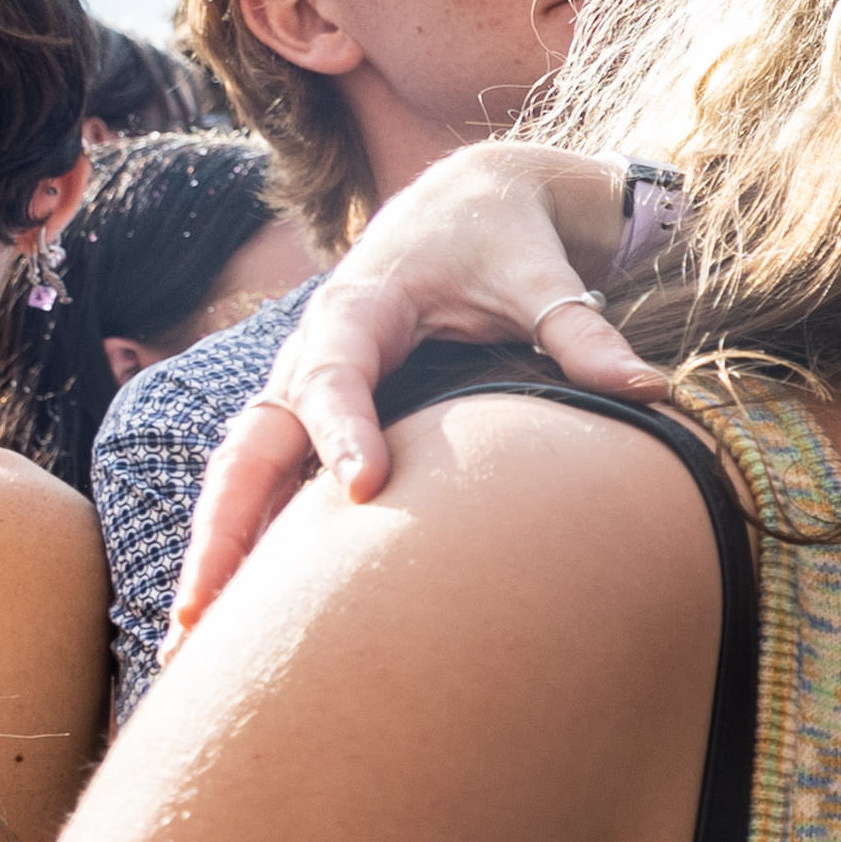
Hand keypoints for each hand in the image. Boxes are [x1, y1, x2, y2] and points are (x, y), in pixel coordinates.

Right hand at [168, 143, 664, 650]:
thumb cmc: (500, 235)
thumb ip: (582, 331)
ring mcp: (304, 389)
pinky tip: (234, 615)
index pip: (336, 373)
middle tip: (204, 611)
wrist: (467, 200)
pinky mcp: (316, 418)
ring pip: (244, 471)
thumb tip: (651, 391)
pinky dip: (248, 539)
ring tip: (188, 641)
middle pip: (252, 441)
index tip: (362, 489)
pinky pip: (267, 480)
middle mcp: (312, 352)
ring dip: (218, 549)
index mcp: (360, 307)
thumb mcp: (541, 271)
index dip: (345, 429)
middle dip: (226, 524)